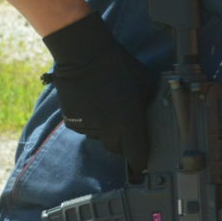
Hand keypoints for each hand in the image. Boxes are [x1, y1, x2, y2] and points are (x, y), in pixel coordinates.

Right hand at [41, 12, 155, 173]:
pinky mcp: (72, 121)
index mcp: (129, 122)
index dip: (141, 163)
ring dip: (105, 129)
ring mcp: (88, 127)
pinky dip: (90, 121)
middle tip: (125, 126)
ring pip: (100, 138)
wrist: (84, 54)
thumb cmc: (120, 66)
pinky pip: (85, 129)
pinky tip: (92, 103)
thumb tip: (149, 116)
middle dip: (123, 143)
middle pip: (117, 149)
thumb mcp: (145, 84)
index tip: (142, 166)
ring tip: (106, 107)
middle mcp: (108, 129)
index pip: (137, 155)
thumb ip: (147, 105)